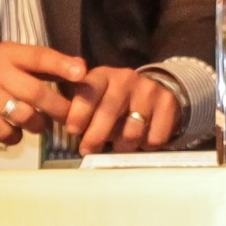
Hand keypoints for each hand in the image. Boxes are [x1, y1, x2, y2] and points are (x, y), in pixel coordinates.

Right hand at [0, 42, 89, 142]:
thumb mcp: (8, 61)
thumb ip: (41, 66)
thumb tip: (80, 68)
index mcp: (8, 54)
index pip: (39, 56)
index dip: (62, 65)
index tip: (82, 73)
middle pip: (36, 92)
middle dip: (58, 108)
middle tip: (69, 117)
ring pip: (23, 115)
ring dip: (38, 125)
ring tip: (40, 126)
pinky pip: (5, 132)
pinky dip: (16, 137)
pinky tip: (16, 133)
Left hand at [64, 64, 186, 154]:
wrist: (154, 88)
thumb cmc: (111, 98)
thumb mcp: (92, 93)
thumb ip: (75, 105)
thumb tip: (56, 121)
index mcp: (103, 74)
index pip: (88, 91)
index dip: (79, 112)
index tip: (72, 130)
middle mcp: (126, 78)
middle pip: (110, 111)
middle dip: (96, 136)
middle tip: (87, 150)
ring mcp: (149, 90)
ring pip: (132, 130)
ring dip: (122, 145)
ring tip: (117, 146)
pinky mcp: (168, 103)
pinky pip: (154, 136)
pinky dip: (145, 146)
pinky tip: (140, 142)